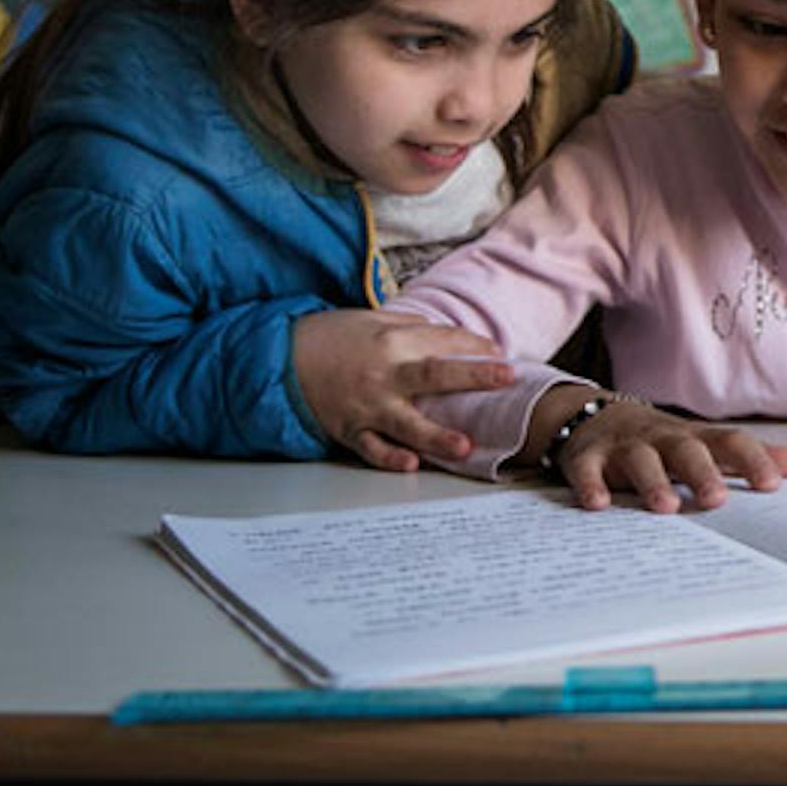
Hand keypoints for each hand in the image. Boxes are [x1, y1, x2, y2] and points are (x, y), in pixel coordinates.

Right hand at [292, 310, 514, 471]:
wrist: (282, 360)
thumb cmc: (332, 338)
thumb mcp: (373, 320)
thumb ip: (413, 330)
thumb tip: (453, 339)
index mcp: (390, 341)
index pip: (441, 341)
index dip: (474, 347)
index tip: (500, 354)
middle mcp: (382, 375)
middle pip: (433, 375)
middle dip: (472, 377)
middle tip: (505, 378)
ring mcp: (366, 406)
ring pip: (406, 423)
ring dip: (437, 436)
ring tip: (465, 446)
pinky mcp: (350, 431)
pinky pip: (373, 449)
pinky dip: (391, 458)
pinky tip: (412, 465)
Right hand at [545, 394, 786, 511]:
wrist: (591, 414)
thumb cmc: (660, 440)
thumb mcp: (703, 444)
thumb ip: (746, 457)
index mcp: (694, 438)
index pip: (729, 443)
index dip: (752, 460)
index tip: (772, 484)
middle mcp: (662, 439)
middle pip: (685, 450)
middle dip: (702, 473)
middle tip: (717, 500)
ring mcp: (623, 447)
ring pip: (640, 460)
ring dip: (652, 482)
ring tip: (665, 507)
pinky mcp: (586, 457)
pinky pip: (587, 470)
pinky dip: (591, 485)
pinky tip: (598, 504)